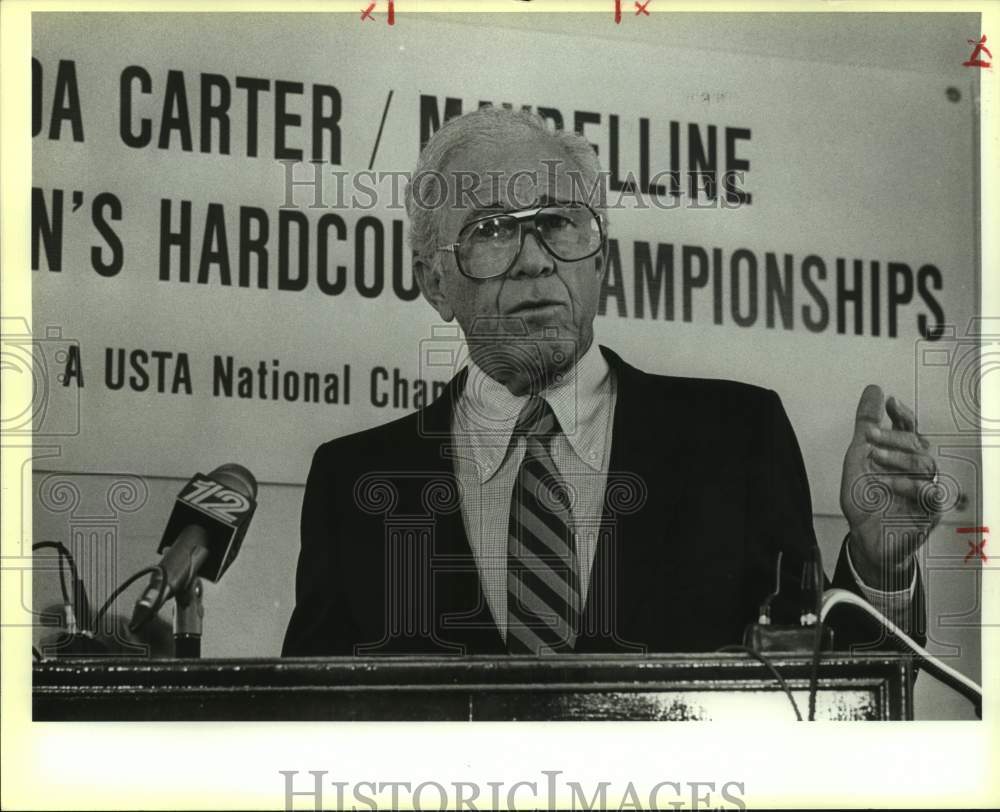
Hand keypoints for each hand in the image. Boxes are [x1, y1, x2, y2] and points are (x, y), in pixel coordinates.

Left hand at [839, 385, 941, 587]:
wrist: (862, 536)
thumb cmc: (865, 497)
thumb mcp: (859, 456)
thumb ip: (866, 423)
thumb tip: (873, 390)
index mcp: (902, 455)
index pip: (910, 430)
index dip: (903, 415)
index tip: (890, 402)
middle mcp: (916, 470)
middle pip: (917, 444)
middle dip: (893, 437)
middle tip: (870, 436)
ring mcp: (924, 490)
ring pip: (925, 464)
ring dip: (898, 458)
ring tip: (874, 458)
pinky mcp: (928, 512)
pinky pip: (931, 494)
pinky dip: (910, 485)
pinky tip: (889, 483)